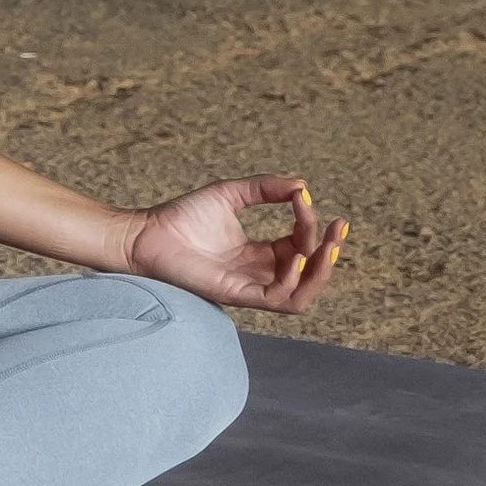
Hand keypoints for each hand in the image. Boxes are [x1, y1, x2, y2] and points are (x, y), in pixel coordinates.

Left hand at [124, 177, 347, 312]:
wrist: (146, 232)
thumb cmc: (182, 216)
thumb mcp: (231, 193)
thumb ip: (265, 188)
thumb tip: (302, 186)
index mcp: (258, 255)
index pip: (300, 247)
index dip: (309, 225)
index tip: (303, 197)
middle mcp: (257, 274)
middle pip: (308, 276)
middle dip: (329, 254)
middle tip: (339, 228)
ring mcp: (248, 287)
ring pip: (301, 295)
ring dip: (320, 272)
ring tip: (328, 245)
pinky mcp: (235, 295)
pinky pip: (276, 298)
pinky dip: (292, 280)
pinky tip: (296, 255)